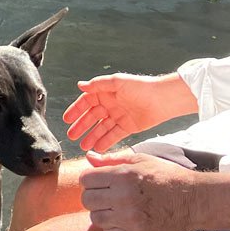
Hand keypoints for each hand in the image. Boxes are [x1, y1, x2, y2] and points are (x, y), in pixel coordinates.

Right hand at [63, 73, 195, 152]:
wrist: (162, 99)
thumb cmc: (140, 87)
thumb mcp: (117, 82)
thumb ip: (98, 84)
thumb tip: (80, 85)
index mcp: (106, 92)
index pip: (86, 102)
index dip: (76, 110)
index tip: (67, 119)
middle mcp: (111, 104)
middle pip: (92, 117)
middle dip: (82, 126)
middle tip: (71, 135)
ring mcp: (118, 117)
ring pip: (101, 129)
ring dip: (92, 136)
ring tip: (83, 146)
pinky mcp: (127, 127)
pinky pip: (113, 136)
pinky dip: (105, 142)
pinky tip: (97, 148)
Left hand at [80, 148, 197, 230]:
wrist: (193, 200)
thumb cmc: (167, 176)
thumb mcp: (141, 160)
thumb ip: (112, 159)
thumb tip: (89, 156)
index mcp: (124, 175)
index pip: (86, 179)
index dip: (91, 178)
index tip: (101, 180)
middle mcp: (123, 197)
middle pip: (87, 199)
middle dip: (94, 195)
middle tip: (108, 194)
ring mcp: (129, 218)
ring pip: (95, 218)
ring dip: (102, 212)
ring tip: (116, 207)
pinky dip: (113, 227)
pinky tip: (125, 219)